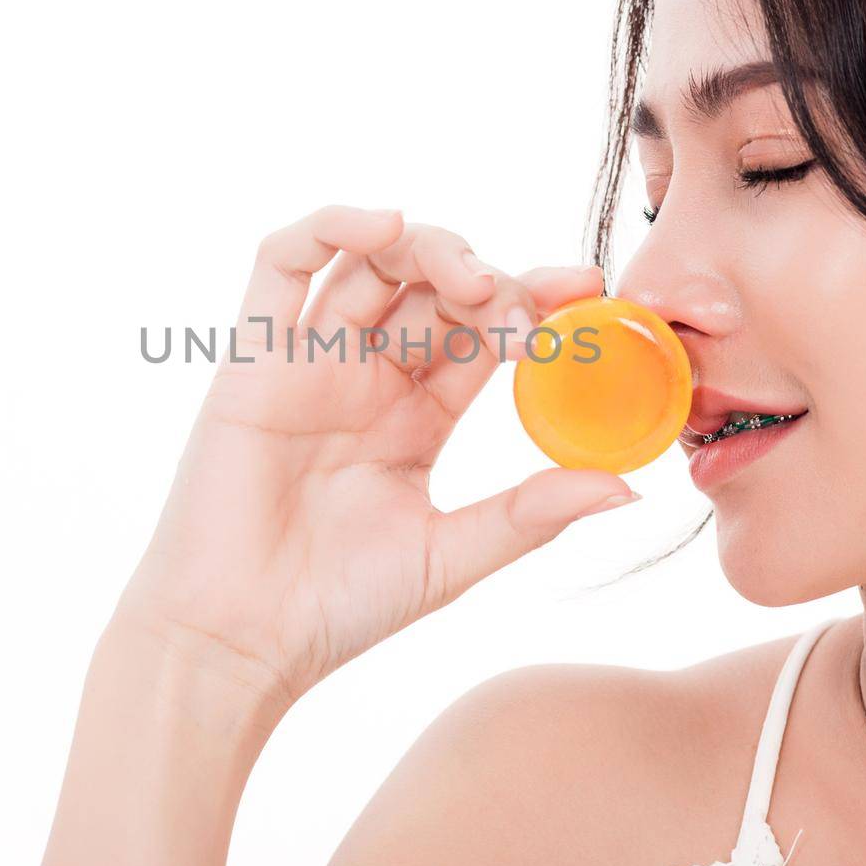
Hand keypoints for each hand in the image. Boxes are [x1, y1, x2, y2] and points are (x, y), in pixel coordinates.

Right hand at [114, 205, 638, 709]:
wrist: (239, 639)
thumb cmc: (338, 607)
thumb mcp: (452, 556)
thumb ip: (531, 513)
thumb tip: (626, 486)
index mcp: (416, 415)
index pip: (483, 332)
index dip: (534, 302)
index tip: (590, 293)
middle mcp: (365, 376)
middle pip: (434, 286)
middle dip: (489, 279)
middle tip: (522, 311)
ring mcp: (309, 360)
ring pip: (369, 260)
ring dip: (426, 245)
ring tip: (469, 276)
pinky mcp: (252, 356)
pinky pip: (279, 264)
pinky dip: (329, 227)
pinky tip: (383, 226)